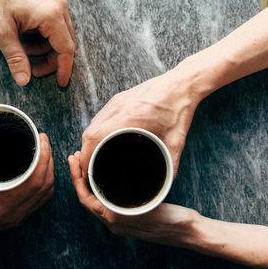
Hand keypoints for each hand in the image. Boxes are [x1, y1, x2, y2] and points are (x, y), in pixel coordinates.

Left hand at [0, 0, 75, 86]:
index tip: (60, 83)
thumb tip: (24, 81)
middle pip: (66, 42)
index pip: (66, 49)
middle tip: (34, 70)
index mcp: (51, 15)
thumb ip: (15, 58)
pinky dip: (45, 33)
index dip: (63, 69)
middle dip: (51, 59)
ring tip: (24, 48)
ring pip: (61, 32)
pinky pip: (56, 20)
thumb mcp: (2, 32)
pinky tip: (28, 34)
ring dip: (46, 46)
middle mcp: (60, 5)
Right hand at [0, 133, 54, 249]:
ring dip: (48, 170)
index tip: (41, 139)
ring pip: (46, 193)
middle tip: (43, 139)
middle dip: (48, 158)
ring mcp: (18, 218)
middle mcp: (14, 213)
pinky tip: (40, 170)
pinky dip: (44, 183)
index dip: (43, 158)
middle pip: (45, 185)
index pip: (34, 181)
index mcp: (1, 204)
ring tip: (44, 150)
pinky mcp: (18, 218)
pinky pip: (40, 200)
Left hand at [67, 152, 198, 246]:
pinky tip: (106, 172)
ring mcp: (121, 218)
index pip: (86, 199)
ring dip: (89, 179)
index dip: (77, 179)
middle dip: (79, 176)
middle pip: (88, 197)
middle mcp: (114, 222)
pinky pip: (108, 197)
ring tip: (86, 160)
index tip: (74, 160)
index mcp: (115, 222)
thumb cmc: (173, 222)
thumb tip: (105, 207)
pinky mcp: (130, 213)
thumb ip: (126, 212)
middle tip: (75, 156)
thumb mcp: (149, 214)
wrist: (190, 231)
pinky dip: (102, 183)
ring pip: (97, 197)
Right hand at [79, 68, 199, 178]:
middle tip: (89, 169)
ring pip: (92, 124)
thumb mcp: (177, 141)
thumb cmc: (180, 109)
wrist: (182, 84)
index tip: (87, 171)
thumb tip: (167, 184)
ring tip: (92, 157)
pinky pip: (99, 117)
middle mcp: (119, 107)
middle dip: (85, 152)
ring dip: (89, 141)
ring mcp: (117, 101)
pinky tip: (101, 140)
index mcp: (131, 117)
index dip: (86, 156)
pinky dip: (96, 131)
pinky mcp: (118, 98)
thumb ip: (171, 165)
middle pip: (89, 132)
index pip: (95, 137)